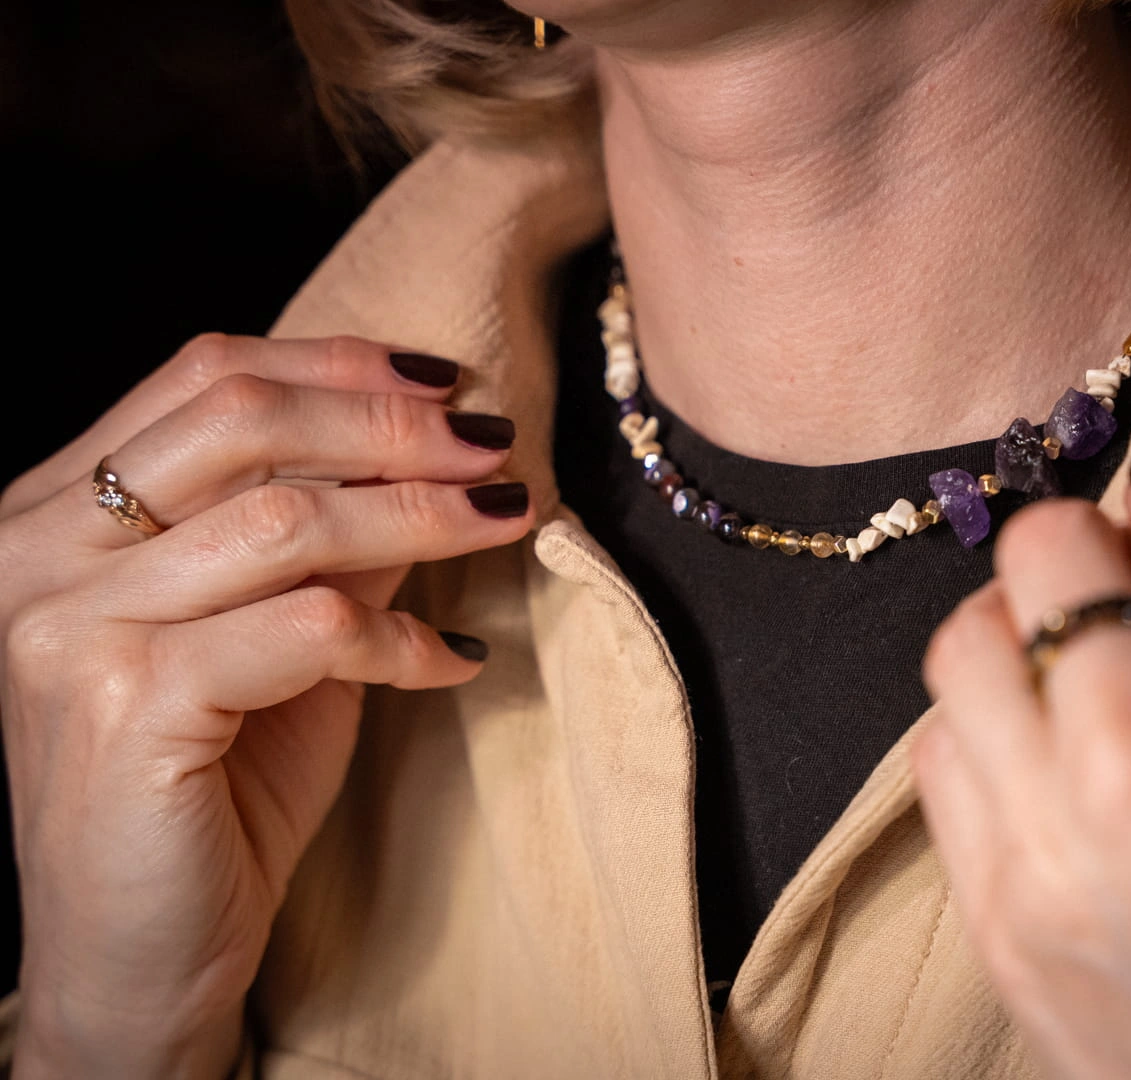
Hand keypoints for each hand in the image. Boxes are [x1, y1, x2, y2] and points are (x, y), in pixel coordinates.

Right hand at [0, 335, 535, 1077]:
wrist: (138, 956)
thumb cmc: (211, 789)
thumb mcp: (277, 638)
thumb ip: (327, 540)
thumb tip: (434, 452)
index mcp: (58, 513)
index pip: (203, 379)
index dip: (337, 364)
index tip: (447, 381)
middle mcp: (40, 553)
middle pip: (239, 420)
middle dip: (392, 426)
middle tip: (496, 445)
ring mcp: (68, 628)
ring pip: (284, 520)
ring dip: (421, 516)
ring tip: (506, 522)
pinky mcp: (126, 706)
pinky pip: (306, 628)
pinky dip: (401, 637)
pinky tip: (455, 658)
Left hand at [916, 450, 1130, 1078]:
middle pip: (1044, 547)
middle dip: (1090, 545)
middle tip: (1120, 580)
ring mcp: (1051, 835)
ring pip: (964, 640)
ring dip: (1015, 629)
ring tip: (1060, 662)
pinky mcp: (995, 912)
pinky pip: (933, 755)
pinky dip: (978, 731)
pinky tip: (1031, 755)